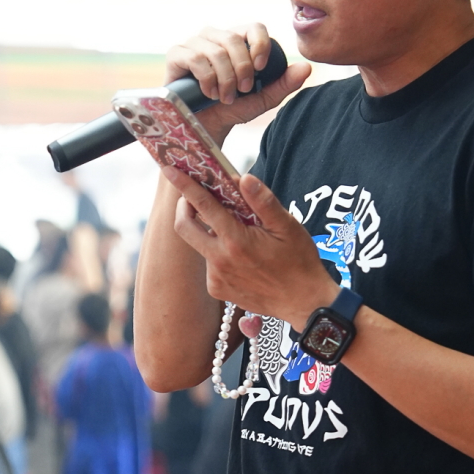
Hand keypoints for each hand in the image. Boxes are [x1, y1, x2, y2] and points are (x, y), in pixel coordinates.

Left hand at [164, 166, 338, 330]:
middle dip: (184, 208)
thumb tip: (244, 177)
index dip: (185, 185)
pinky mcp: (218, 289)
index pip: (203, 206)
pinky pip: (210, 263)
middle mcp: (220, 260)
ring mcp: (216, 277)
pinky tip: (242, 257)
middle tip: (194, 198)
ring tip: (239, 234)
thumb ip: (263, 202)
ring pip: (201, 245)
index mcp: (236, 241)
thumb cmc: (299, 262)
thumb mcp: (288, 227)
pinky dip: (219, 253)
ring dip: (210, 233)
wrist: (303, 303)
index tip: (169, 170)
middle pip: (184, 228)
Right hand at [165, 24, 310, 143]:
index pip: (254, 27)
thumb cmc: (232, 109)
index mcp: (237, 40)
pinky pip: (196, 57)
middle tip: (241, 91)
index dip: (260, 45)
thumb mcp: (262, 99)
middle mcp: (215, 36)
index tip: (260, 68)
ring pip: (216, 51)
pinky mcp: (176, 54)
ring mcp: (194, 43)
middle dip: (242, 69)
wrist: (204, 126)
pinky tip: (209, 92)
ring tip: (224, 97)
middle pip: (234, 40)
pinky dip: (207, 78)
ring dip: (224, 79)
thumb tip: (306, 67)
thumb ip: (284, 84)